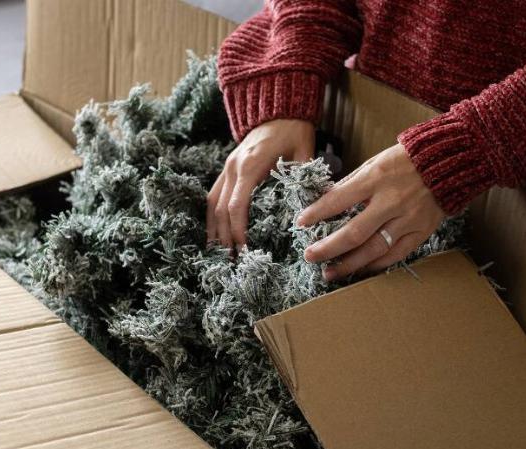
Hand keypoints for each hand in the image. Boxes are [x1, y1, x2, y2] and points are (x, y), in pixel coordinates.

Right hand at [207, 119, 314, 248]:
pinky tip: (214, 233)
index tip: (243, 249)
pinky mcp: (227, 169)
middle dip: (224, 237)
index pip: (236, 205)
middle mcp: (233, 168)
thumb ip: (305, 179)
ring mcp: (227, 167)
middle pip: (220, 209)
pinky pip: (213, 195)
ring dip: (213, 229)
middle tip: (231, 261)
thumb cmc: (294, 131)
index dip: (237, 230)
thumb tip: (314, 210)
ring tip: (218, 253)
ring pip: (211, 203)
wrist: (278, 109)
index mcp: (250, 166)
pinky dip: (211, 216)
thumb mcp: (305, 152)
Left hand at [297, 143, 444, 280]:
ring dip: (349, 264)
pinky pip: (395, 255)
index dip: (317, 213)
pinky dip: (376, 265)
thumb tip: (325, 202)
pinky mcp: (421, 231)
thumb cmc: (406, 160)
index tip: (301, 223)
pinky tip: (360, 270)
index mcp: (376, 178)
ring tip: (329, 273)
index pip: (339, 200)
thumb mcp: (375, 162)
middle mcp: (391, 201)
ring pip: (373, 250)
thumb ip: (352, 183)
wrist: (451, 161)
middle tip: (309, 256)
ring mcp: (407, 219)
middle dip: (328, 248)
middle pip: (354, 232)